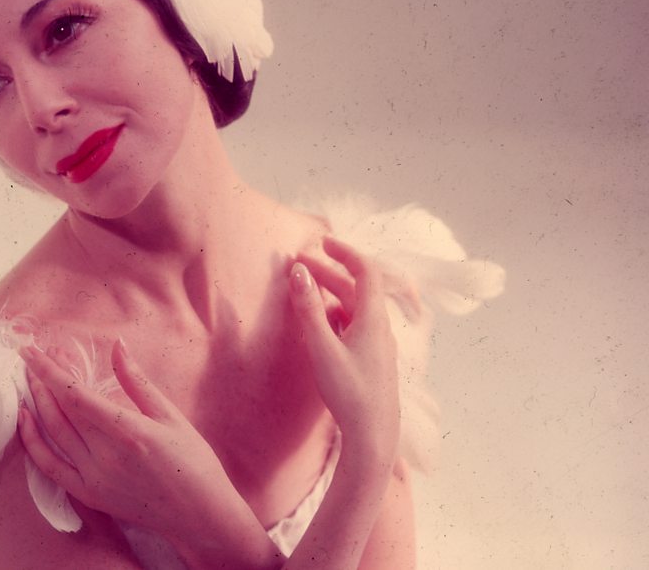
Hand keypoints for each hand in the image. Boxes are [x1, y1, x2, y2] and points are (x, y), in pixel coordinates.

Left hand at [18, 342, 273, 562]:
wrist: (201, 515)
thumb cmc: (193, 462)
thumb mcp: (170, 415)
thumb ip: (137, 381)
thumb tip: (117, 346)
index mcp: (128, 430)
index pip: (75, 394)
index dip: (49, 371)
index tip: (31, 351)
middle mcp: (105, 455)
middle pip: (61, 410)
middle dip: (44, 380)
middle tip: (37, 358)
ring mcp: (94, 478)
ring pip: (54, 434)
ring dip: (38, 404)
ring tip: (32, 381)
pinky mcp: (90, 496)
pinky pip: (51, 468)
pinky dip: (34, 444)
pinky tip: (27, 420)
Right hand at [290, 237, 399, 464]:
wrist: (374, 435)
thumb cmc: (350, 393)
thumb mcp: (322, 349)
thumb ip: (309, 309)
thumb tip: (298, 272)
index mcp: (372, 319)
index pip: (365, 271)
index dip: (345, 252)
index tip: (321, 242)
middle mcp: (380, 327)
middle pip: (356, 289)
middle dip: (329, 272)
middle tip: (298, 264)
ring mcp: (378, 343)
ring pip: (355, 307)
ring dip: (331, 293)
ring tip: (305, 289)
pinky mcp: (372, 358)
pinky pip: (355, 324)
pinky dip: (336, 313)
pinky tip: (321, 322)